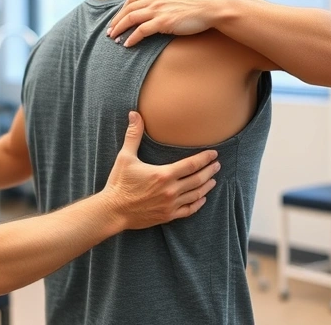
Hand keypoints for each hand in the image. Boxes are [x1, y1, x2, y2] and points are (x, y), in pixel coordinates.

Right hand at [101, 111, 219, 230]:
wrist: (113, 211)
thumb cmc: (119, 183)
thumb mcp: (125, 157)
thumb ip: (133, 135)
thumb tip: (134, 114)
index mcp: (163, 174)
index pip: (191, 164)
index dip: (205, 158)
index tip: (214, 154)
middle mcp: (170, 190)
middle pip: (198, 179)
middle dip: (209, 171)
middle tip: (217, 165)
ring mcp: (170, 205)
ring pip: (196, 195)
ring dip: (207, 186)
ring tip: (213, 179)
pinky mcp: (168, 216)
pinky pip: (189, 210)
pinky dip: (198, 203)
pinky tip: (202, 198)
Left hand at [106, 0, 225, 46]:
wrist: (211, 7)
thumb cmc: (195, 0)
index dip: (121, 10)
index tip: (116, 20)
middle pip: (128, 9)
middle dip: (116, 21)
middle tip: (110, 32)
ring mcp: (158, 10)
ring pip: (131, 19)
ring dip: (120, 30)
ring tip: (114, 39)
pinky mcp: (164, 22)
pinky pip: (142, 31)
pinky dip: (132, 38)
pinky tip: (127, 44)